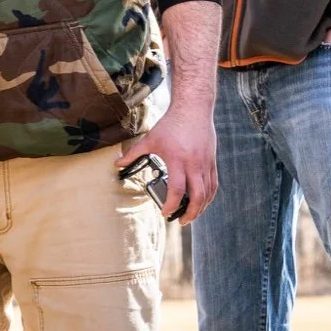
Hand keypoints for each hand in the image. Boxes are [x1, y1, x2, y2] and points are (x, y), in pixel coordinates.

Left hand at [117, 102, 216, 226]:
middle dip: (190, 213)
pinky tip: (201, 202)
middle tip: (180, 221)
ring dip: (201, 208)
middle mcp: (194, 164)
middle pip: (197, 196)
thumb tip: (117, 164)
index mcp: (178, 159)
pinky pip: (213, 184)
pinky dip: (208, 196)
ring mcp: (205, 163)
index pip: (177, 189)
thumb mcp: (150, 139)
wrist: (193, 109)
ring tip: (190, 215)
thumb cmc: (171, 124)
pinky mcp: (212, 161)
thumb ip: (133, 154)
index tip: (165, 212)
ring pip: (208, 193)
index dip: (171, 204)